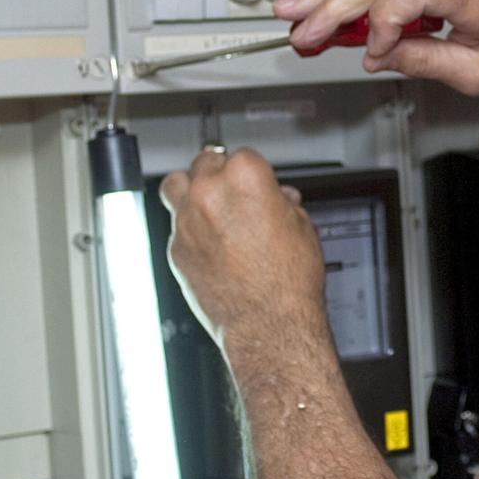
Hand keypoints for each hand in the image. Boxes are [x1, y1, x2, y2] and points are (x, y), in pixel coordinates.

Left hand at [159, 148, 326, 355]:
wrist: (269, 324)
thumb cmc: (288, 282)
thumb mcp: (302, 228)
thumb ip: (283, 205)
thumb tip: (278, 201)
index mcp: (246, 177)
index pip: (243, 155)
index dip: (253, 171)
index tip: (257, 183)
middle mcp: (210, 192)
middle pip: (204, 163)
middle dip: (219, 174)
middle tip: (232, 191)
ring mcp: (187, 220)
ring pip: (175, 186)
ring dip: (189, 189)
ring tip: (205, 202)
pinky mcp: (175, 248)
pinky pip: (175, 226)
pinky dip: (188, 229)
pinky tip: (207, 242)